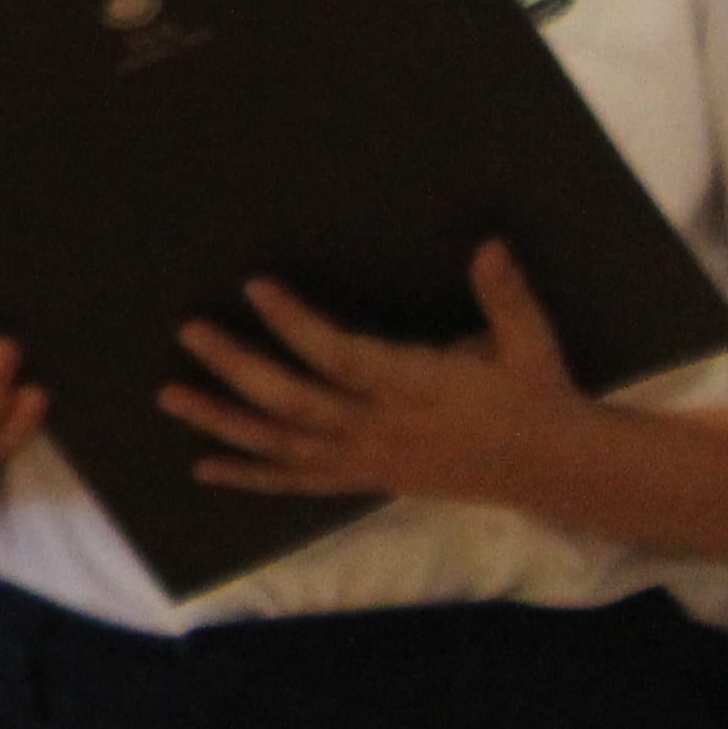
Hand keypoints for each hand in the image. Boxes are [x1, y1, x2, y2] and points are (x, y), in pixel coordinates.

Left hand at [163, 239, 581, 505]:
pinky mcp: (367, 481)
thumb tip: (489, 245)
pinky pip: (300, 483)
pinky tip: (203, 468)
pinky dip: (251, 477)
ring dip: (226, 423)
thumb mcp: (531, 342)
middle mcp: (385, 430)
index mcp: (420, 388)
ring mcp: (371, 461)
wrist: (557, 472)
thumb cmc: (536, 394)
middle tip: (189, 331)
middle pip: (299, 403)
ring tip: (170, 396)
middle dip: (240, 369)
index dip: (298, 326)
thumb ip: (505, 295)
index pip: (346, 357)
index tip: (255, 286)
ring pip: (287, 446)